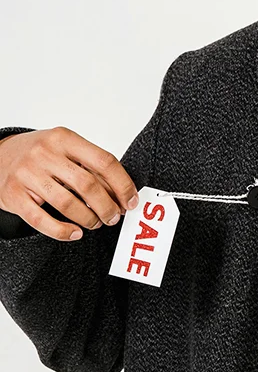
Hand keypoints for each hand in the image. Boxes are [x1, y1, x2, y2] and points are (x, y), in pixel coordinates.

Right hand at [0, 127, 138, 241]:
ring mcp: (26, 174)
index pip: (104, 162)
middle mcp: (44, 153)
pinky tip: (75, 233)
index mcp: (64, 138)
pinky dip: (62, 231)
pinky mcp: (12, 195)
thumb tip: (121, 194)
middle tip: (114, 217)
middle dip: (107, 206)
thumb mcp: (65, 149)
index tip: (131, 201)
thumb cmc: (39, 154)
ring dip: (88, 219)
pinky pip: (41, 220)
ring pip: (67, 204)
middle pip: (88, 185)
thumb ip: (90, 167)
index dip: (122, 185)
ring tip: (95, 223)